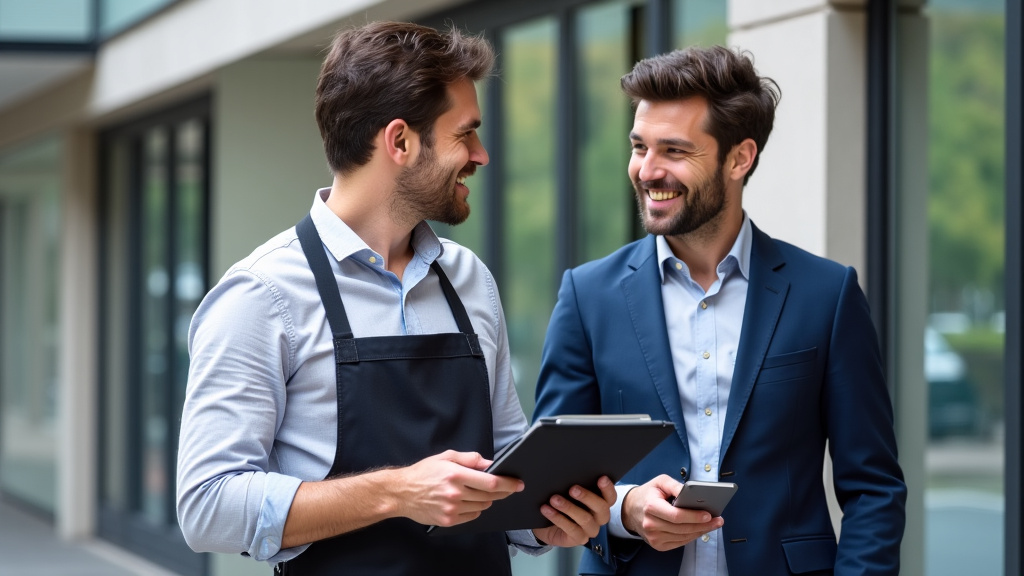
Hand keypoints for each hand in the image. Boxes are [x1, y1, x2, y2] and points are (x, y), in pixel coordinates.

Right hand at [394, 450, 523, 526]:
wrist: (401, 493)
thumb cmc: (423, 472)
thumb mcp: (446, 457)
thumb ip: (470, 459)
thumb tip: (490, 464)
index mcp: (455, 474)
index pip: (490, 482)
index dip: (508, 483)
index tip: (518, 484)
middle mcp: (455, 493)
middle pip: (489, 496)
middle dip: (502, 492)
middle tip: (508, 488)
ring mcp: (452, 509)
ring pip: (482, 507)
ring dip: (487, 500)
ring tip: (479, 492)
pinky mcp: (448, 521)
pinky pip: (472, 516)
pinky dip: (475, 509)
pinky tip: (468, 501)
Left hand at [532, 476, 615, 546]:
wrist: (547, 524)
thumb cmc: (562, 503)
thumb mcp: (568, 493)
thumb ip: (574, 486)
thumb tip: (568, 474)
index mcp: (601, 503)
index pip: (610, 497)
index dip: (608, 488)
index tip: (601, 478)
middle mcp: (599, 517)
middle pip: (601, 508)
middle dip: (587, 497)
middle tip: (573, 489)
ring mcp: (590, 530)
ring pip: (585, 519)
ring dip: (569, 507)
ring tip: (554, 499)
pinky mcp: (579, 539)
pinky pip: (571, 529)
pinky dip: (558, 518)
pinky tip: (547, 510)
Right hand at [621, 475, 724, 550]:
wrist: (631, 509)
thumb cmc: (648, 494)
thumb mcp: (660, 482)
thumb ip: (675, 485)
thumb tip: (691, 492)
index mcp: (651, 507)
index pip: (676, 516)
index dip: (694, 516)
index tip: (708, 515)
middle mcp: (651, 524)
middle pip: (682, 528)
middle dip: (703, 525)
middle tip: (717, 520)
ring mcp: (653, 537)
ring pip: (683, 537)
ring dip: (700, 532)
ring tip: (712, 525)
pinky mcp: (657, 544)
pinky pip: (679, 542)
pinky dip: (691, 536)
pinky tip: (700, 530)